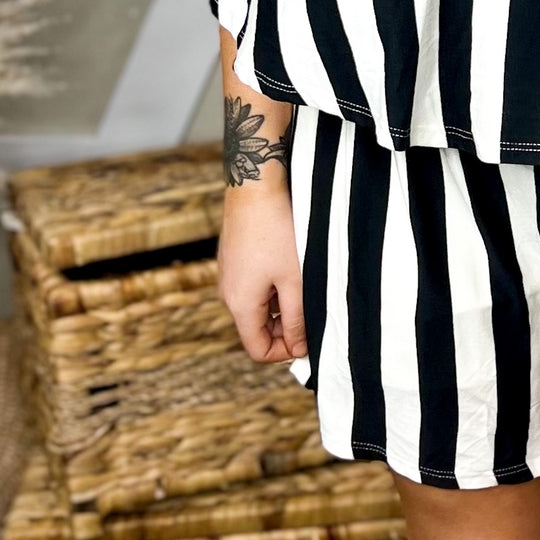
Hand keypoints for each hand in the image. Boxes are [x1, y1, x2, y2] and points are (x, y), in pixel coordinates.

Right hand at [217, 182, 307, 365]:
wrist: (254, 187)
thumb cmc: (276, 231)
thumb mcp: (294, 279)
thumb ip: (297, 318)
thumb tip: (298, 348)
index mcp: (240, 305)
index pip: (258, 349)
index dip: (285, 351)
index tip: (309, 337)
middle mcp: (228, 294)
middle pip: (257, 328)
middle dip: (285, 326)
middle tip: (312, 307)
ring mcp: (228, 275)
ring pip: (257, 306)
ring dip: (281, 303)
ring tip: (303, 280)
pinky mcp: (233, 260)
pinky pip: (252, 286)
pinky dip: (272, 285)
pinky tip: (290, 264)